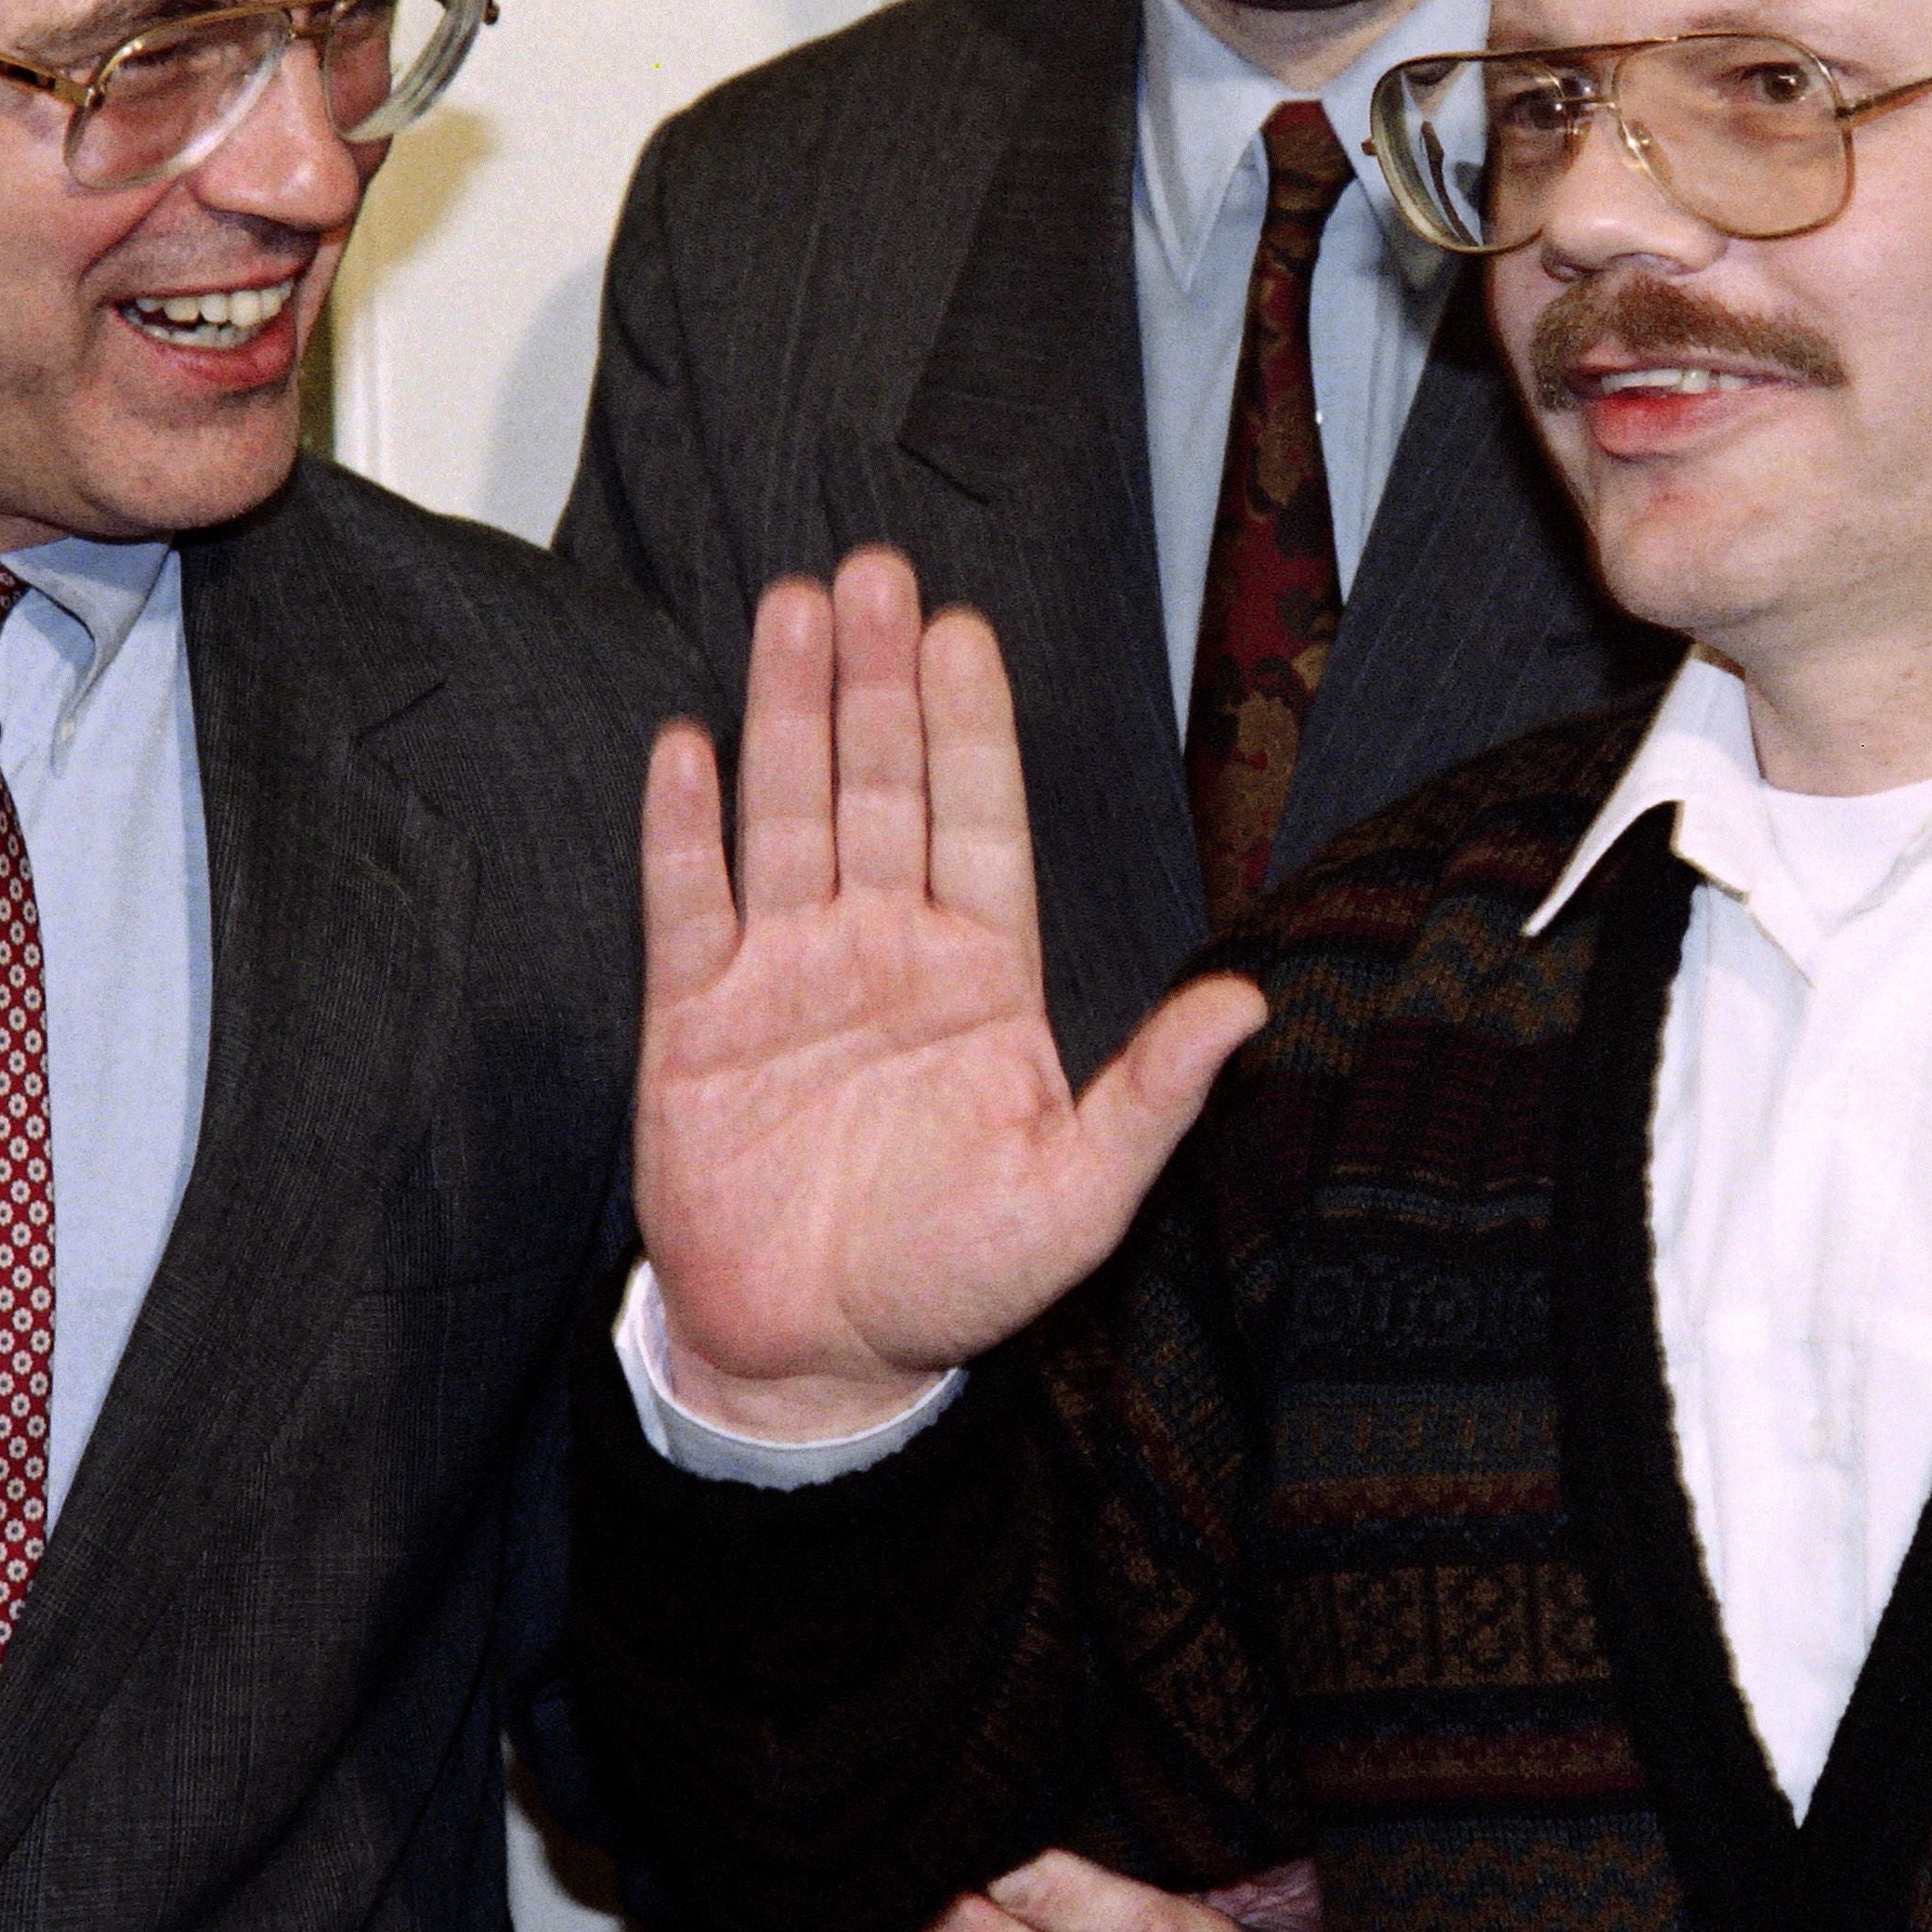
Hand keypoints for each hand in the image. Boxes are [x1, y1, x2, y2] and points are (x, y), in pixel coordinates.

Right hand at [636, 551, 1264, 1439]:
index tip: (963, 633)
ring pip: (788, 816)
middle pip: (879, 788)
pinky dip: (683, 829)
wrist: (815, 1358)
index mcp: (980, 976)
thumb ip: (1153, 1095)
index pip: (978, 820)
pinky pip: (687, 905)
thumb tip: (1248, 1006)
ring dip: (788, 715)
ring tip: (793, 611)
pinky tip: (687, 746)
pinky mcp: (693, 1021)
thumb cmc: (954, 1277)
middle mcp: (882, 951)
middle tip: (875, 573)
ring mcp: (784, 976)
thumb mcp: (1079, 1195)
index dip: (968, 727)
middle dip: (876, 682)